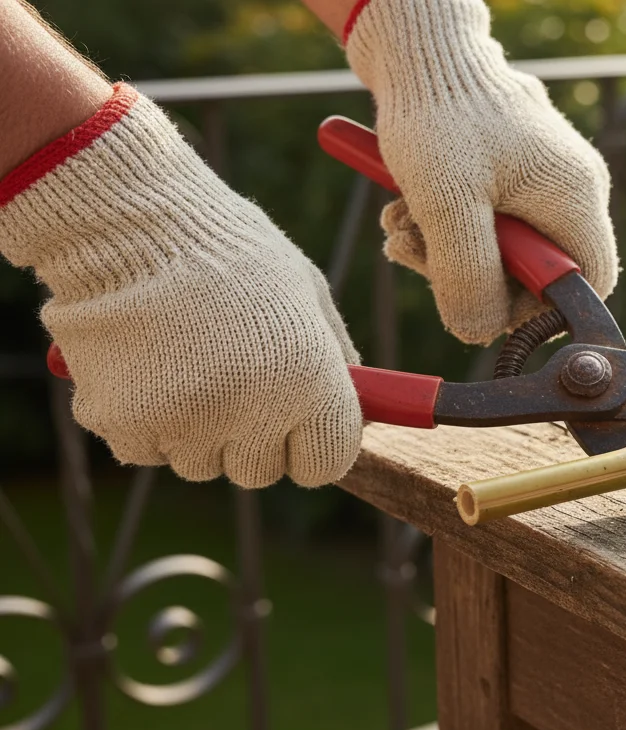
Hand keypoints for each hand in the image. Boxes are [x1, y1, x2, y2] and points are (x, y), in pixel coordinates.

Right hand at [0, 85, 363, 487]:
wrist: (129, 224)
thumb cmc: (230, 253)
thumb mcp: (307, 294)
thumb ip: (337, 360)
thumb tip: (361, 414)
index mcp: (309, 384)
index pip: (325, 465)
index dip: (312, 445)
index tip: (297, 423)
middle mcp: (253, 416)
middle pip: (260, 471)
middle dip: (252, 438)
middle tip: (231, 377)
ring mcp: (186, 426)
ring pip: (201, 464)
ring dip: (196, 430)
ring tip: (183, 359)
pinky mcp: (125, 427)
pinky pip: (147, 450)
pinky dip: (144, 420)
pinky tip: (143, 366)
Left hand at [345, 0, 617, 344]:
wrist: (415, 45)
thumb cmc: (437, 114)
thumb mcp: (446, 205)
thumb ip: (467, 277)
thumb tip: (476, 334)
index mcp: (574, 197)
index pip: (586, 284)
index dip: (538, 310)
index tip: (482, 302)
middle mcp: (568, 189)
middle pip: (533, 272)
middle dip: (468, 274)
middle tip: (415, 254)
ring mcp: (538, 178)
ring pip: (499, 249)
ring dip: (443, 251)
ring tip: (399, 223)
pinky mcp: (506, 169)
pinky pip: (482, 221)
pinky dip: (441, 225)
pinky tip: (404, 209)